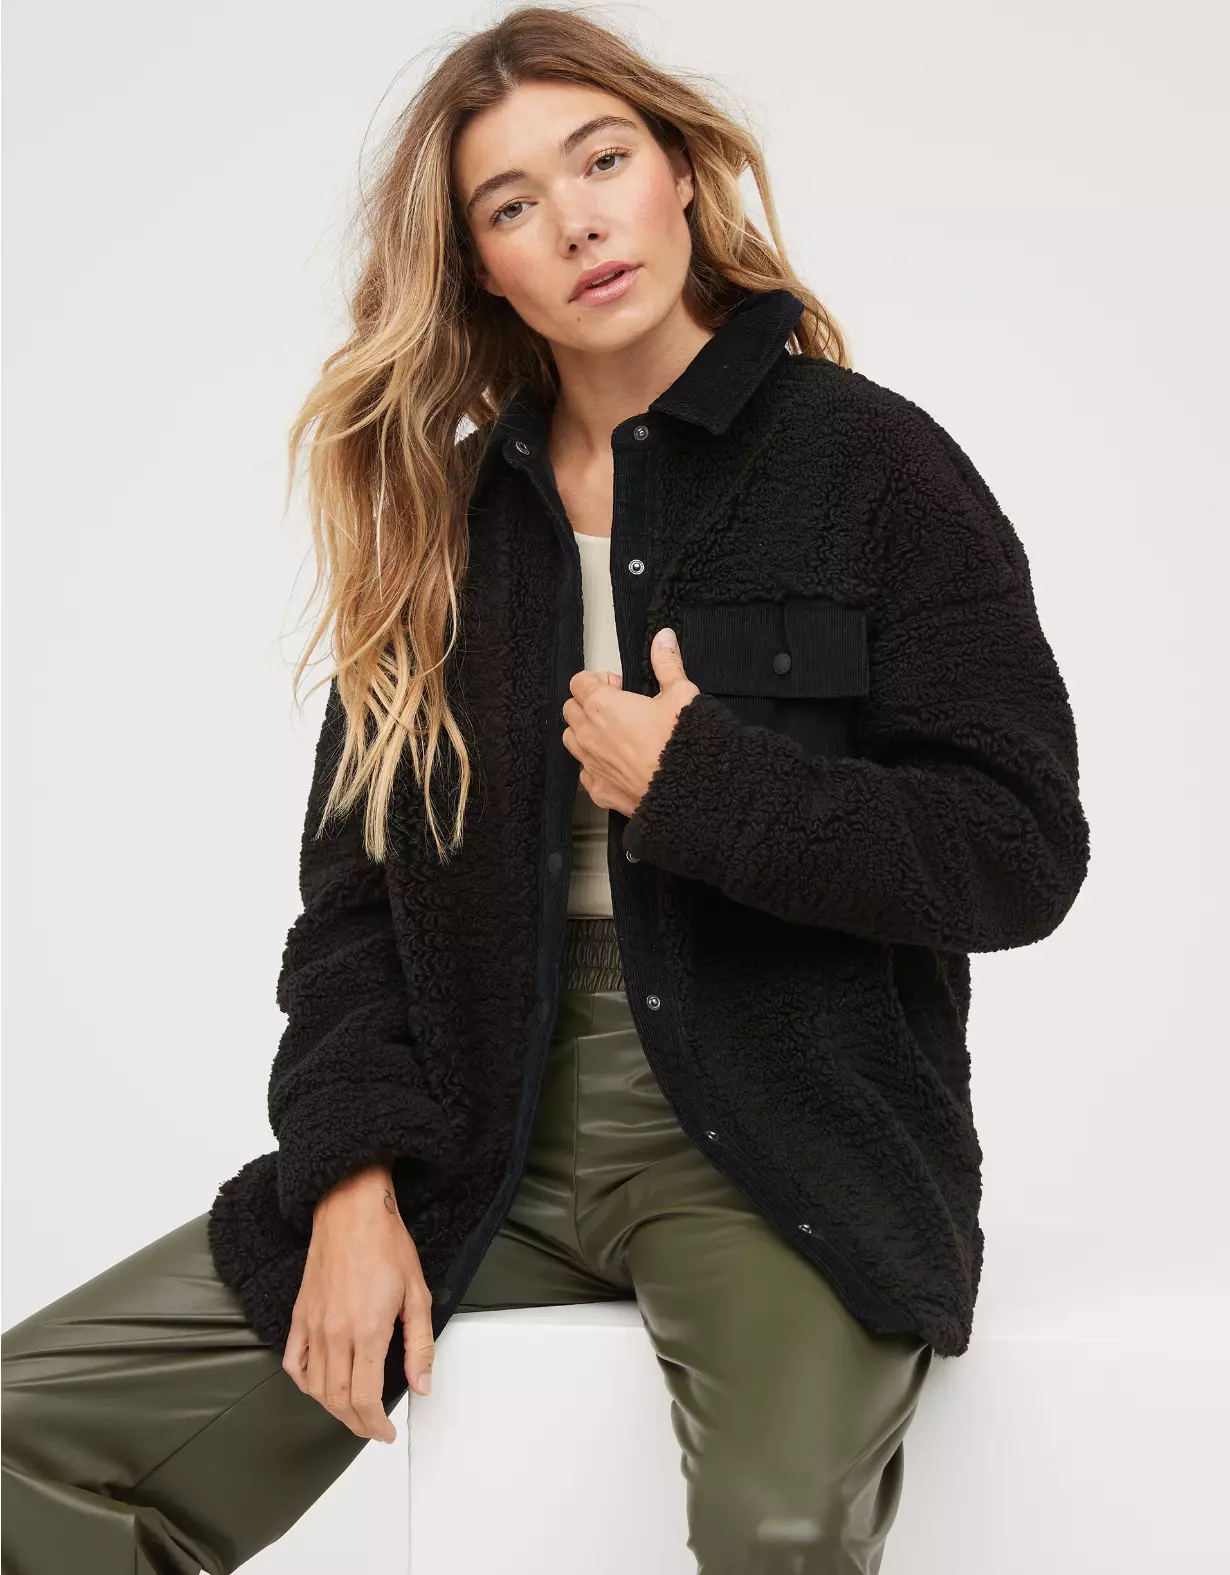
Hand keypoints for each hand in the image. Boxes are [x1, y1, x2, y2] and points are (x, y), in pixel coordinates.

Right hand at [282, 1163, 435, 1442]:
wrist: (351, 1211)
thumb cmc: (387, 1244)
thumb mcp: (418, 1294)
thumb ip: (419, 1345)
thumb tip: (422, 1384)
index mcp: (367, 1331)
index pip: (365, 1398)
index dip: (376, 1424)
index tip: (387, 1432)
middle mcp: (335, 1334)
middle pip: (338, 1400)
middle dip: (358, 1423)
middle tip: (374, 1428)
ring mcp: (312, 1325)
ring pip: (315, 1388)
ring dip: (333, 1409)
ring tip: (353, 1413)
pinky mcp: (299, 1315)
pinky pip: (293, 1362)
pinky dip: (304, 1383)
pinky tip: (318, 1388)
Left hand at [561, 627, 698, 817]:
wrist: (690, 791)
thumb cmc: (683, 743)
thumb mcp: (681, 695)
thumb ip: (667, 663)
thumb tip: (663, 638)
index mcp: (603, 706)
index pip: (579, 682)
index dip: (597, 680)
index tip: (618, 686)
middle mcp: (589, 735)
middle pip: (570, 709)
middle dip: (588, 704)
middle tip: (617, 707)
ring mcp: (591, 765)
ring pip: (571, 740)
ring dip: (585, 732)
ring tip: (614, 734)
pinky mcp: (599, 790)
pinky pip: (584, 772)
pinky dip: (595, 764)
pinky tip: (618, 763)